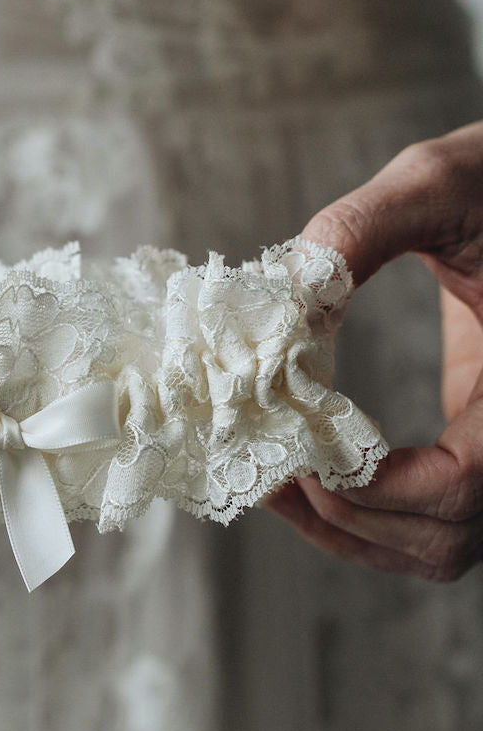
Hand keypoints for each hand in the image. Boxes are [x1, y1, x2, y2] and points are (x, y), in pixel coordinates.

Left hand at [266, 119, 482, 581]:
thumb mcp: (441, 183)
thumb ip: (363, 228)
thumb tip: (290, 292)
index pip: (460, 486)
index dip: (371, 487)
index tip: (295, 454)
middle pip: (444, 539)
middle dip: (346, 516)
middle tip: (269, 473)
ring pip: (437, 547)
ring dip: (350, 529)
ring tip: (275, 483)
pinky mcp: (479, 445)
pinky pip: (431, 518)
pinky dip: (368, 517)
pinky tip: (310, 475)